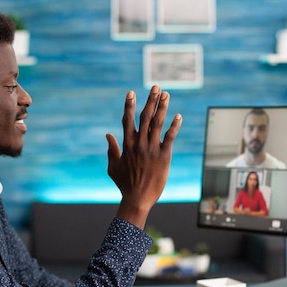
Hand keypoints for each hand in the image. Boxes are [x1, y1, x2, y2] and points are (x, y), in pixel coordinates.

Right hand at [106, 85, 181, 228]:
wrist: (137, 199)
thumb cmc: (124, 184)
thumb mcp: (113, 167)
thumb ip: (111, 150)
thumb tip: (108, 135)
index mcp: (127, 145)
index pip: (127, 120)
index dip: (129, 105)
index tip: (131, 92)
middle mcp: (139, 144)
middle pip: (145, 117)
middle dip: (150, 100)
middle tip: (156, 87)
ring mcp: (152, 149)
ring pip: (157, 124)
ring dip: (162, 107)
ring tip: (166, 95)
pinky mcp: (164, 157)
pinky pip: (169, 138)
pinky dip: (174, 126)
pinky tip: (178, 116)